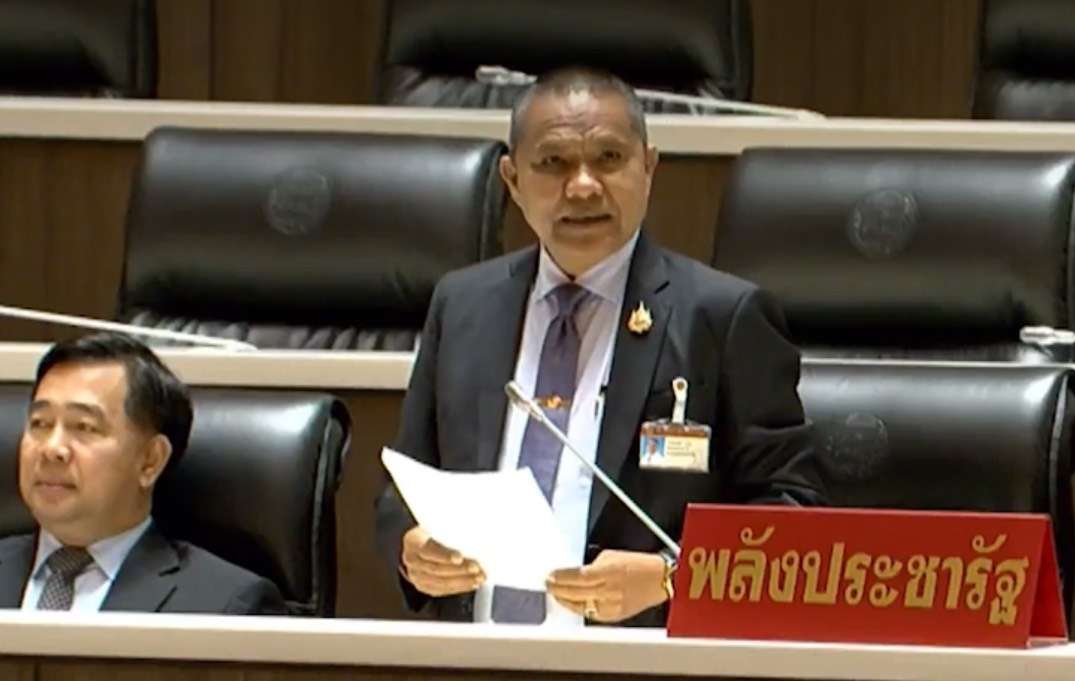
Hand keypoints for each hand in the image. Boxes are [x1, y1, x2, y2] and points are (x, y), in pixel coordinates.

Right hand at [400, 526, 485, 596]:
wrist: (420, 540)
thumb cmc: (433, 530)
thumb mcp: (437, 524)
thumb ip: (449, 529)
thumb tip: (472, 533)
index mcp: (413, 541)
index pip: (429, 549)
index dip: (445, 555)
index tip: (460, 557)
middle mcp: (412, 560)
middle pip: (436, 568)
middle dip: (460, 569)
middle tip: (477, 567)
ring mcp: (416, 575)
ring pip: (441, 582)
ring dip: (463, 581)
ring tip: (480, 577)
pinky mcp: (424, 586)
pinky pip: (443, 590)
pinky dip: (460, 587)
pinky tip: (472, 583)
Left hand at [546, 550, 667, 622]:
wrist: (659, 580)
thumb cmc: (640, 565)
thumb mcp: (612, 556)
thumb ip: (592, 565)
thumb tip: (575, 573)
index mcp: (609, 572)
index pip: (577, 577)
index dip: (560, 577)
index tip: (550, 576)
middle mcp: (609, 590)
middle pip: (575, 593)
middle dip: (558, 589)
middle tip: (548, 584)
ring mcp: (611, 606)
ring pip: (581, 606)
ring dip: (565, 600)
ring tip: (556, 594)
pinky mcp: (614, 616)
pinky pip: (591, 614)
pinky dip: (579, 608)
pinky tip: (572, 604)